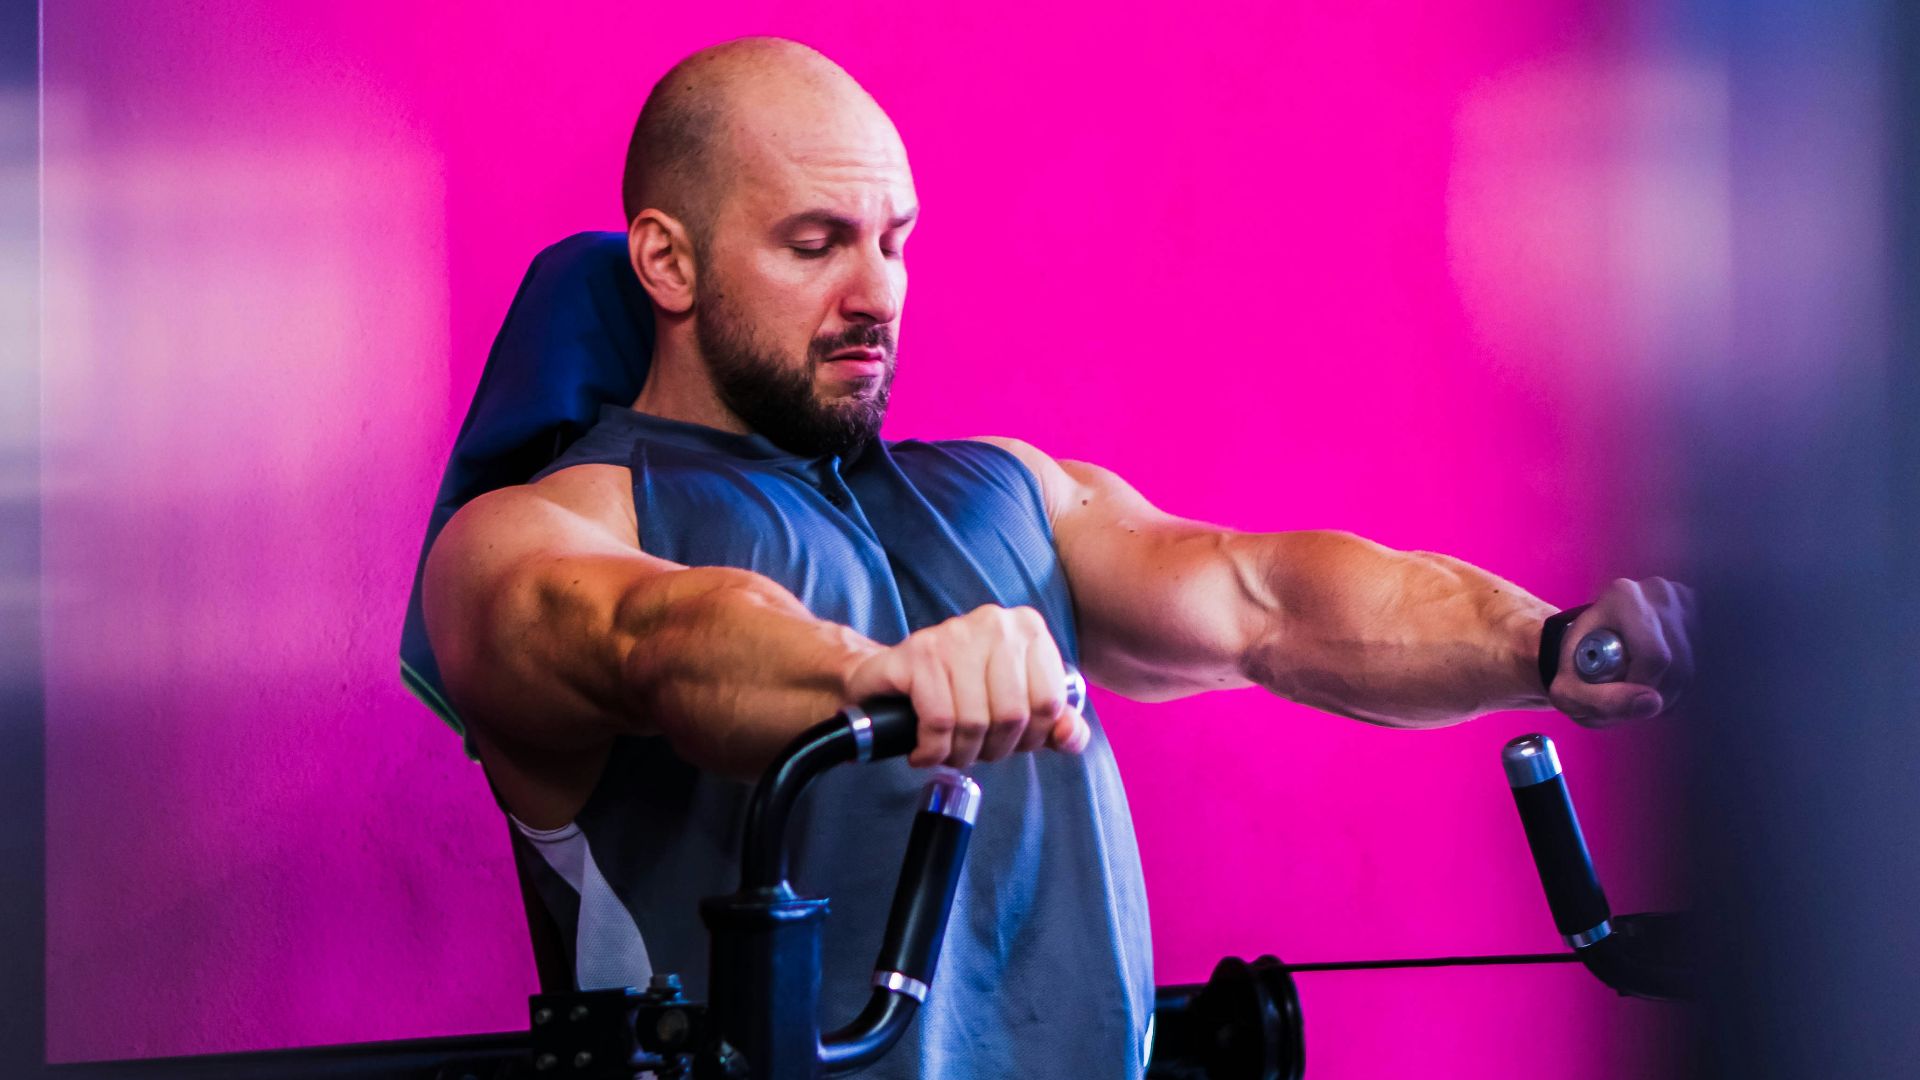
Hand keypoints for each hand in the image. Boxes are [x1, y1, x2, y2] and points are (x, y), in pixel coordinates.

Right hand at [842, 604, 1091, 768]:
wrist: (891, 677)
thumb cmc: (962, 692)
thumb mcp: (1018, 706)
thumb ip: (1055, 723)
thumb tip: (1069, 734)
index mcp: (1028, 629)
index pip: (1050, 703)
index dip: (1031, 738)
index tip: (1009, 743)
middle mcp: (994, 623)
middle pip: (1012, 715)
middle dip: (994, 749)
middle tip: (974, 752)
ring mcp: (953, 634)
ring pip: (975, 720)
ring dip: (960, 754)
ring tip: (949, 752)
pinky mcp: (918, 653)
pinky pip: (938, 720)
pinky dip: (932, 749)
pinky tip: (924, 751)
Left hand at [1550, 577, 1696, 726]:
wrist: (1591, 646)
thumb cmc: (1576, 667)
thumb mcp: (1568, 691)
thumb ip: (1599, 701)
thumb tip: (1651, 702)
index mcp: (1623, 596)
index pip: (1654, 656)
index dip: (1641, 687)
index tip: (1621, 694)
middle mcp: (1659, 592)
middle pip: (1679, 665)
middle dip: (1655, 694)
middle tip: (1628, 695)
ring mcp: (1685, 601)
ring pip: (1693, 669)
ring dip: (1668, 693)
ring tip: (1639, 687)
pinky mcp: (1702, 615)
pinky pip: (1704, 665)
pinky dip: (1680, 685)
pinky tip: (1657, 680)